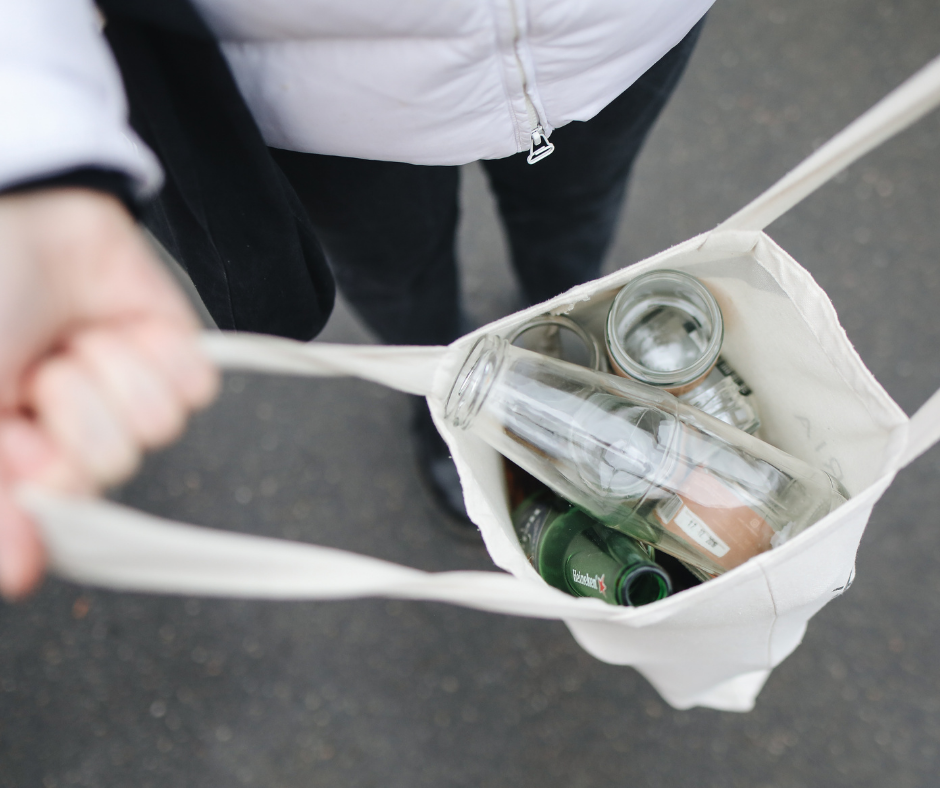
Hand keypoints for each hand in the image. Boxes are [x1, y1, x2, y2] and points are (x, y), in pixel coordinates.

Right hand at [0, 189, 218, 597]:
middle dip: (67, 419)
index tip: (17, 449)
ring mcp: (121, 388)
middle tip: (33, 375)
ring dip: (100, 377)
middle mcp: (68, 425)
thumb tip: (20, 574)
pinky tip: (111, 327)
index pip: (55, 517)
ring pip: (151, 431)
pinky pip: (192, 388)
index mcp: (13, 448)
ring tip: (65, 343)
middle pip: (105, 474)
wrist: (11, 201)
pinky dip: (153, 354)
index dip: (40, 490)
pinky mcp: (171, 351)